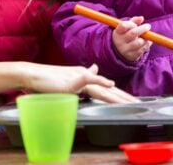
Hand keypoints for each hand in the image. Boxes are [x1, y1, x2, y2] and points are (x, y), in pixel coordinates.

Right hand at [23, 63, 138, 102]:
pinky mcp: (73, 80)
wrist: (33, 75)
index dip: (119, 94)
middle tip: (138, 104)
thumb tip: (95, 68)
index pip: (106, 88)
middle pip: (110, 89)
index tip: (131, 100)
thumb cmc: (48, 79)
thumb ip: (83, 74)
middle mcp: (87, 76)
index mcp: (86, 77)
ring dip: (118, 96)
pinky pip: (90, 80)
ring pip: (104, 88)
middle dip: (125, 97)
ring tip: (131, 102)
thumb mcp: (69, 77)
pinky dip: (101, 81)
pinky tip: (111, 84)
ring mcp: (81, 78)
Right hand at [112, 16, 151, 61]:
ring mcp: (126, 50)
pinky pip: (143, 49)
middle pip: (133, 33)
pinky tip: (147, 41)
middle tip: (148, 26)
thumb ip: (133, 21)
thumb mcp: (126, 28)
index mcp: (118, 32)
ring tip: (148, 35)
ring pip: (139, 42)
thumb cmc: (125, 35)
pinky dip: (147, 44)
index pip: (123, 26)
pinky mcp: (132, 56)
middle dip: (142, 29)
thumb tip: (141, 18)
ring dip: (146, 38)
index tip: (135, 24)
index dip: (131, 24)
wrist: (120, 52)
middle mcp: (120, 42)